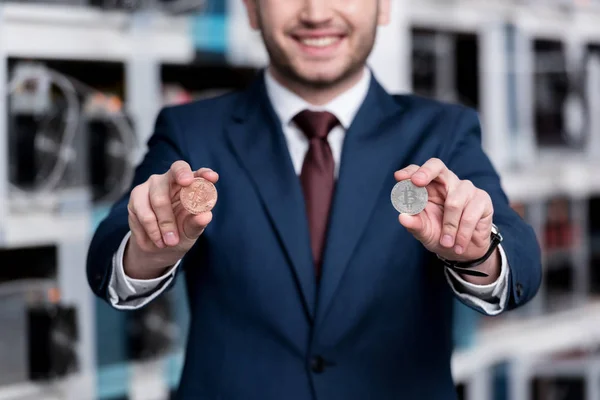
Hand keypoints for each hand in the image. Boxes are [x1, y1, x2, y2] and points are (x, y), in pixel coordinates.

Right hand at [124, 161, 217, 278]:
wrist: (159, 247)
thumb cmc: (180, 232)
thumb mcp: (191, 231)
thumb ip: (197, 223)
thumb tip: (205, 216)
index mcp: (190, 184)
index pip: (198, 172)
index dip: (204, 173)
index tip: (212, 178)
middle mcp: (171, 178)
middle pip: (174, 178)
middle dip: (180, 206)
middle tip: (177, 229)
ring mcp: (152, 185)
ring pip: (158, 200)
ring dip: (164, 225)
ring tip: (170, 242)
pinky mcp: (137, 195)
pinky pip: (143, 212)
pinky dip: (152, 229)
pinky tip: (158, 240)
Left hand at [394, 158, 495, 268]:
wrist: (466, 252)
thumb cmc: (441, 236)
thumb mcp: (425, 232)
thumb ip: (415, 225)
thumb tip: (403, 217)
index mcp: (428, 187)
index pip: (417, 171)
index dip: (410, 171)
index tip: (399, 178)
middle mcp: (447, 182)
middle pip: (437, 165)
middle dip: (426, 172)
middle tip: (417, 182)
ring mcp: (466, 189)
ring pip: (454, 202)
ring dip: (449, 227)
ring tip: (446, 243)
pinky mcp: (482, 199)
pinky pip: (470, 215)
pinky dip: (462, 233)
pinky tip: (459, 245)